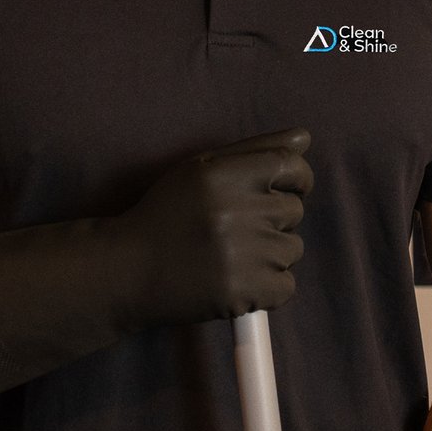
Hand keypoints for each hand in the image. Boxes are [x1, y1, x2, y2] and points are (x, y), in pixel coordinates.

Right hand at [116, 129, 314, 323]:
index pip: (291, 166)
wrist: (127, 271)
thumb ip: (255, 149)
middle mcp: (236, 211)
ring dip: (270, 255)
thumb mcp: (202, 169)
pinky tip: (237, 281)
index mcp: (223, 175)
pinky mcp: (243, 293)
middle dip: (273, 220)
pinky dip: (268, 288)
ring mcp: (242, 255)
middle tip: (236, 230)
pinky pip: (286, 287)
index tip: (284, 190)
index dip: (297, 178)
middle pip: (294, 211)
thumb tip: (304, 138)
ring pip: (292, 249)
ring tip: (231, 257)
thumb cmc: (168, 214)